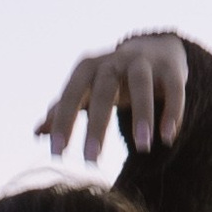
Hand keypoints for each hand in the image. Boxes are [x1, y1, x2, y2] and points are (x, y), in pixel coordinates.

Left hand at [37, 33, 187, 163]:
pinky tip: (167, 137)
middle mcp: (114, 61)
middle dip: (97, 126)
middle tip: (91, 162)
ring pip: (141, 85)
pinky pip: (174, 89)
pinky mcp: (171, 70)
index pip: (71, 95)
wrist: (154, 49)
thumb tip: (38, 133)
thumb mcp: (86, 91)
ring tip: (141, 148)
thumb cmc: (112, 79)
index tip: (57, 155)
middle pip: (103, 91)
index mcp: (88, 68)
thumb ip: (64, 109)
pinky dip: (171, 112)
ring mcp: (144, 63)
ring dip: (142, 115)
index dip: (63, 123)